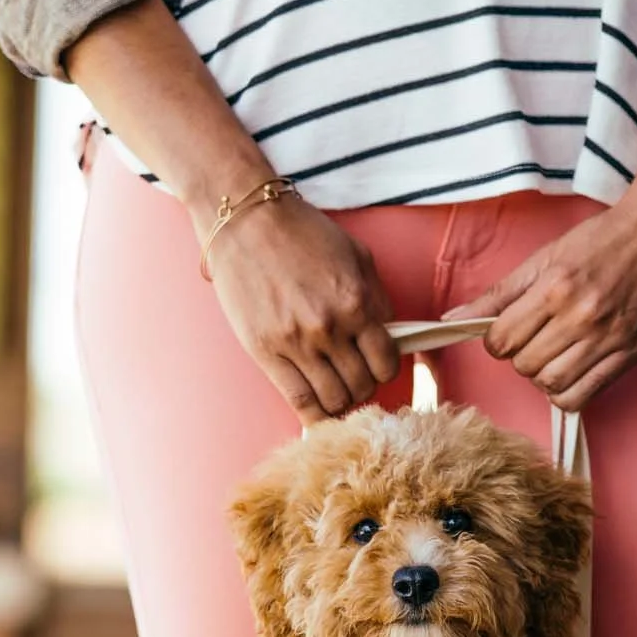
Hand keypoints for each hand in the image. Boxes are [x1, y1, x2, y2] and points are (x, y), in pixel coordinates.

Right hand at [204, 194, 400, 423]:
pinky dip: (315, 417)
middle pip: (362, 386)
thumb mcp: (356, 255)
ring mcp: (296, 343)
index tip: (377, 366)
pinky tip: (318, 415)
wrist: (247, 219)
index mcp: (357, 303)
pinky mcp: (266, 352)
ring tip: (334, 388)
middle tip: (354, 377)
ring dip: (340, 401)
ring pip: (334, 400)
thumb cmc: (303, 233)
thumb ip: (377, 299)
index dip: (385, 370)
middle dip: (363, 386)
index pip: (387, 363)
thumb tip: (390, 337)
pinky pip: (299, 401)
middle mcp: (329, 328)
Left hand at [445, 179, 636, 412]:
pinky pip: (584, 397)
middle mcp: (582, 316)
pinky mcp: (631, 354)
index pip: (502, 341)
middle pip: (525, 366)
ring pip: (552, 386)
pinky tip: (571, 371)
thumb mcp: (546, 257)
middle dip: (521, 356)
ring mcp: (609, 338)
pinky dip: (568, 392)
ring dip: (543, 376)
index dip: (498, 341)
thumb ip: (500, 293)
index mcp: (556, 288)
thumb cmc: (604, 238)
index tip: (510, 330)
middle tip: (535, 338)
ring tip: (553, 354)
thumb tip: (454, 318)